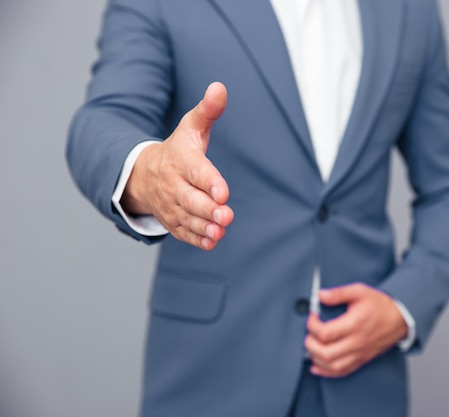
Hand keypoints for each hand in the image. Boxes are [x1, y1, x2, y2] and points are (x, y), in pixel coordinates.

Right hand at [121, 82, 233, 249]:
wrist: (144, 174)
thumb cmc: (178, 149)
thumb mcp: (190, 127)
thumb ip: (208, 110)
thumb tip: (220, 87)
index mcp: (181, 161)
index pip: (196, 172)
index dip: (209, 182)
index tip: (224, 191)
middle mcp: (174, 185)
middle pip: (190, 199)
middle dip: (207, 209)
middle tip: (226, 215)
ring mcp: (172, 205)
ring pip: (187, 218)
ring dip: (203, 227)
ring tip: (220, 232)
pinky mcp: (173, 221)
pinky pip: (183, 232)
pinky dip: (196, 239)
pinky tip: (211, 242)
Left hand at [304, 283, 408, 377]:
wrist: (400, 318)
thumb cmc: (379, 304)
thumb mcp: (359, 291)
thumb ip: (338, 293)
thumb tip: (320, 295)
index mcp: (355, 324)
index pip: (325, 333)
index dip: (312, 325)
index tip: (313, 316)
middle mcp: (356, 342)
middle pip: (325, 353)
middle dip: (310, 343)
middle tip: (310, 332)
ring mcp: (359, 354)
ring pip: (332, 366)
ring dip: (316, 358)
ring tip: (312, 345)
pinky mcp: (361, 360)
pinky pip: (341, 372)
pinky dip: (326, 371)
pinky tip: (317, 365)